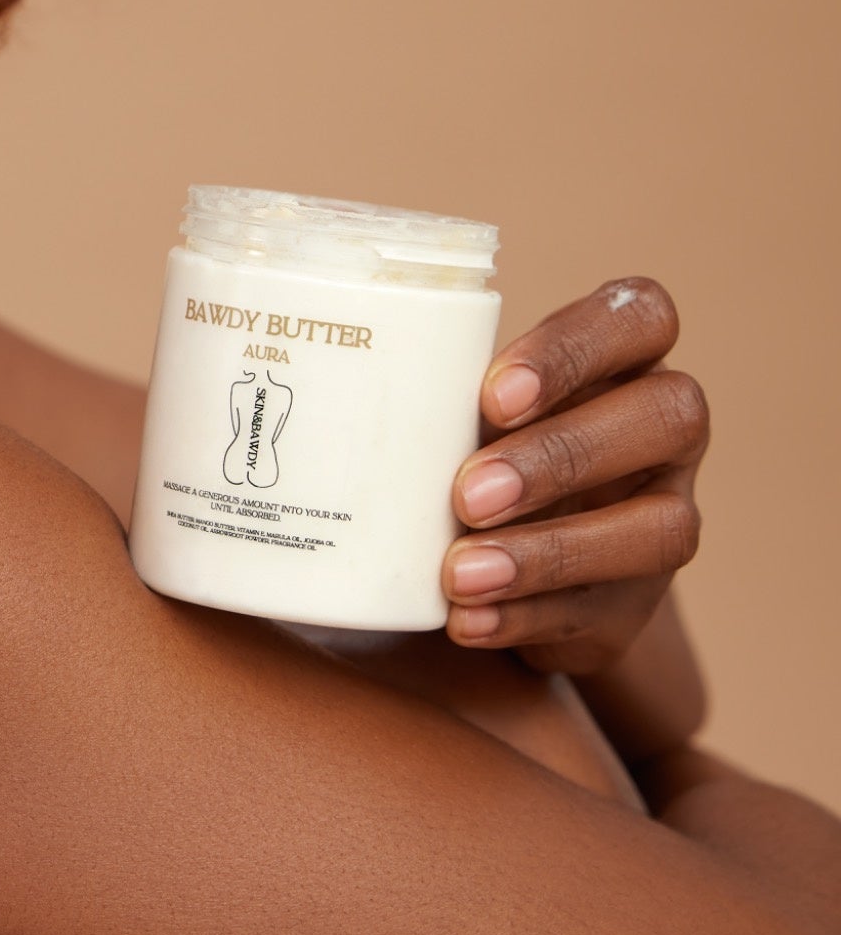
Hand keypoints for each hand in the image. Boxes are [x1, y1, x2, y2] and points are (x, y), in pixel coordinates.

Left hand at [440, 277, 707, 673]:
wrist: (503, 557)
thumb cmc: (460, 444)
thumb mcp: (448, 405)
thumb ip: (409, 386)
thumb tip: (267, 370)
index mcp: (620, 358)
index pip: (641, 316)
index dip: (577, 348)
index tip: (493, 393)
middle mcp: (661, 430)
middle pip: (669, 416)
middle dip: (562, 456)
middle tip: (467, 494)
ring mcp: (663, 514)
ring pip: (658, 528)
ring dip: (550, 553)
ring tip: (458, 573)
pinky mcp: (637, 602)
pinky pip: (604, 612)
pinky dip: (527, 617)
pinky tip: (467, 618)